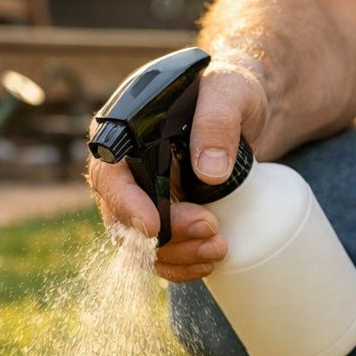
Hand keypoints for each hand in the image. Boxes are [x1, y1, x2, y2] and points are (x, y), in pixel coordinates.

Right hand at [85, 64, 269, 280]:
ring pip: (139, 244)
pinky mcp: (164, 214)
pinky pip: (159, 252)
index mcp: (124, 131)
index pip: (108, 174)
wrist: (246, 109)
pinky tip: (208, 261)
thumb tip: (209, 172)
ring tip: (218, 248)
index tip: (153, 226)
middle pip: (122, 218)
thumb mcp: (229, 90)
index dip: (124, 204)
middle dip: (164, 237)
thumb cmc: (231, 91)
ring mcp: (143, 195)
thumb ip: (217, 121)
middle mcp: (125, 168)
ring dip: (176, 256)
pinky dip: (180, 264)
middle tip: (212, 232)